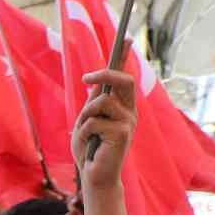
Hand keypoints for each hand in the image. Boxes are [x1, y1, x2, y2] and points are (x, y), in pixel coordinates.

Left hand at [73, 67, 137, 188]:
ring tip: (86, 133)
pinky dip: (84, 132)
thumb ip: (93, 104)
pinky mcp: (123, 133)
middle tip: (87, 78)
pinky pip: (93, 122)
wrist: (94, 176)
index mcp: (123, 107)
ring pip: (101, 102)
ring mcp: (128, 122)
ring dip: (85, 116)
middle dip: (105, 75)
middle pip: (123, 81)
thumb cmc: (89, 149)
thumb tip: (94, 82)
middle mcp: (130, 112)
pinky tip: (90, 145)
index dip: (125, 58)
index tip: (125, 38)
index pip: (126, 78)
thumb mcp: (87, 122)